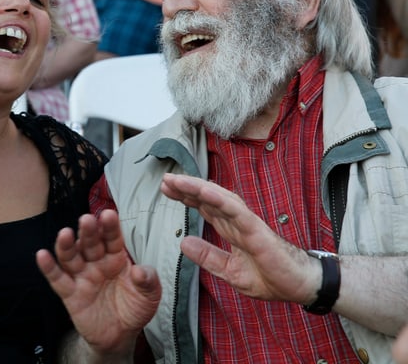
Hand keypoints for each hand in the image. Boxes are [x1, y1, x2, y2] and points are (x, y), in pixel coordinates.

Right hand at [36, 210, 160, 356]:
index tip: (109, 215)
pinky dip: (49, 268)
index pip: (112, 239)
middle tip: (87, 219)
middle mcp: (97, 263)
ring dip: (67, 245)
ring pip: (71, 257)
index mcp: (116, 257)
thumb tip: (141, 271)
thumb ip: (148, 281)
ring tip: (65, 234)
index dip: (110, 227)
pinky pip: (58, 279)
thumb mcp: (149, 295)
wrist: (120, 335)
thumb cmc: (134, 308)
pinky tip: (42, 256)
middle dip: (88, 231)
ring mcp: (82, 277)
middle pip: (90, 244)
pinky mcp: (70, 294)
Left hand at [160, 173, 320, 304]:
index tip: (166, 188)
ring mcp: (247, 223)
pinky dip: (220, 199)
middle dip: (186, 188)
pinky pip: (236, 211)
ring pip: (219, 199)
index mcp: (230, 229)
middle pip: (208, 198)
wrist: (300, 286)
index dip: (185, 197)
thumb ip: (208, 257)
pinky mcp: (257, 229)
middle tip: (165, 180)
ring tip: (178, 181)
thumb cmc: (270, 277)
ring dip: (198, 188)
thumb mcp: (230, 271)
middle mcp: (236, 221)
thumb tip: (183, 242)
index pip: (204, 207)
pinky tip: (204, 191)